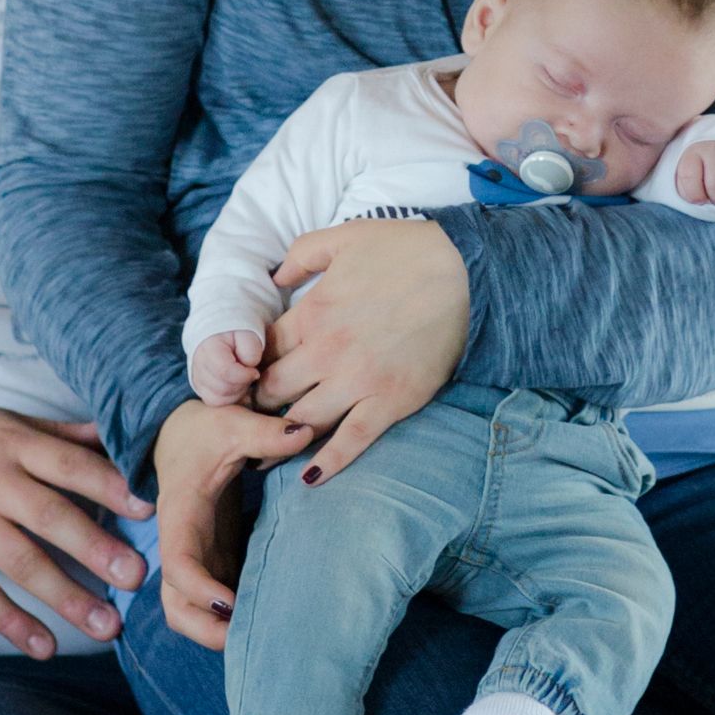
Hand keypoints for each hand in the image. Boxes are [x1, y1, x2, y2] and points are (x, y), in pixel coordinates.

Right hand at [0, 407, 151, 655]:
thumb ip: (52, 432)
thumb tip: (111, 434)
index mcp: (9, 442)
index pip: (71, 464)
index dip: (112, 487)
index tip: (150, 511)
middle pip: (53, 515)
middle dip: (99, 548)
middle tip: (139, 578)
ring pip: (22, 561)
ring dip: (67, 597)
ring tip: (107, 626)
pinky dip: (13, 623)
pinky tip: (44, 646)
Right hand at [153, 393, 312, 644]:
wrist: (179, 435)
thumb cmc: (202, 430)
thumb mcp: (230, 423)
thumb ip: (264, 433)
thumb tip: (304, 434)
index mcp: (180, 517)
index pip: (178, 565)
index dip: (199, 590)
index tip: (230, 602)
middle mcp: (181, 546)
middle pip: (176, 606)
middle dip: (205, 630)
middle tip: (250, 638)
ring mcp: (195, 558)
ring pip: (191, 611)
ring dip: (219, 630)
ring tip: (266, 632)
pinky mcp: (211, 560)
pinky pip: (215, 601)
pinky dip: (234, 616)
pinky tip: (270, 616)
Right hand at [189, 324, 266, 408]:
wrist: (222, 332)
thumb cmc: (238, 333)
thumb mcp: (249, 333)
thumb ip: (251, 350)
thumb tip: (249, 368)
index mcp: (208, 347)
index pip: (225, 372)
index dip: (245, 375)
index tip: (255, 370)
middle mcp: (197, 364)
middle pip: (222, 389)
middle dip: (242, 385)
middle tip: (249, 374)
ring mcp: (196, 378)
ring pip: (217, 400)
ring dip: (236, 393)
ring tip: (243, 379)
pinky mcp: (200, 388)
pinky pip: (215, 402)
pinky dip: (229, 399)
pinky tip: (237, 386)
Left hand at [253, 218, 469, 479]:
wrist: (466, 271)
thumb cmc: (406, 250)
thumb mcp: (344, 236)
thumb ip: (302, 254)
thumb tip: (275, 278)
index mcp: (312, 313)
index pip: (262, 351)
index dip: (250, 366)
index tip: (249, 377)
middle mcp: (327, 352)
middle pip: (274, 391)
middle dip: (259, 405)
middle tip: (255, 416)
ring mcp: (358, 381)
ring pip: (302, 422)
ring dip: (280, 439)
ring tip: (268, 452)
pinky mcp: (390, 402)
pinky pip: (350, 442)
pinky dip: (327, 464)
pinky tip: (310, 478)